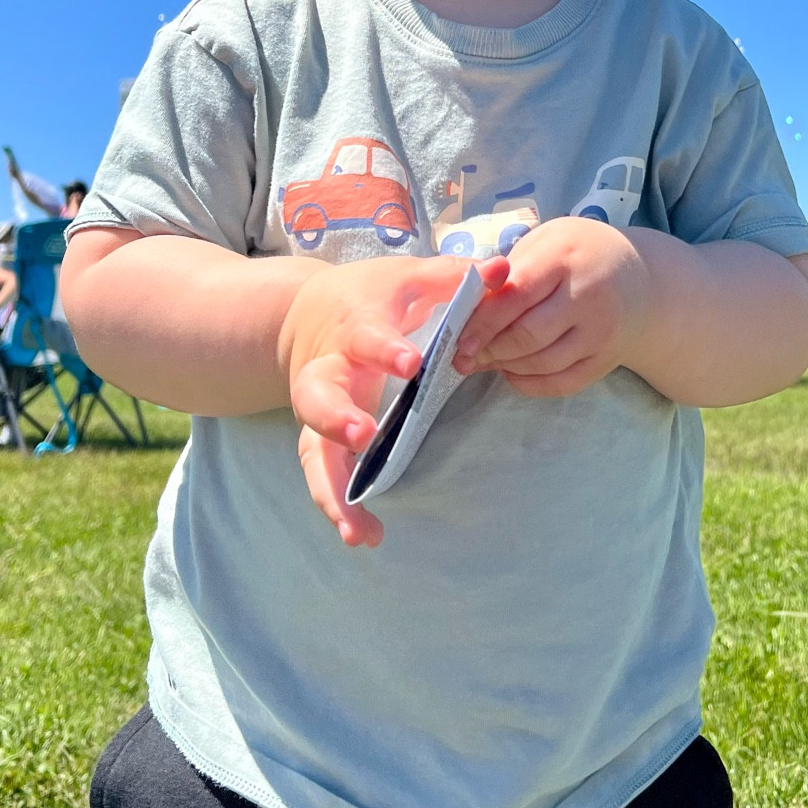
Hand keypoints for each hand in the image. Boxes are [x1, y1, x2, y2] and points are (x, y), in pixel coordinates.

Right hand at [283, 255, 506, 546]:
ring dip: (332, 487)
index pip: (367, 336)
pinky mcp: (318, 437)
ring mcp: (319, 408)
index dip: (386, 349)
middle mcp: (329, 370)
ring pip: (312, 449)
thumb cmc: (371, 296)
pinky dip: (337, 506)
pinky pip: (321, 475)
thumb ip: (453, 277)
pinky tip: (364, 537)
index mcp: (354, 326)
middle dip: (337, 416)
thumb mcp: (408, 277)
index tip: (412, 364)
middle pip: (319, 394)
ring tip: (358, 527)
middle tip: (364, 435)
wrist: (304, 313)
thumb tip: (503, 271)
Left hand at [453, 216, 650, 399]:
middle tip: (464, 356)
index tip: (458, 338)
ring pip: (542, 363)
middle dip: (489, 349)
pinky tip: (512, 371)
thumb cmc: (580, 254)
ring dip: (505, 366)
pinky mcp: (605, 360)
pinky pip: (561, 383)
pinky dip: (529, 383)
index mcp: (565, 257)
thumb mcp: (546, 241)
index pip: (517, 295)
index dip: (483, 320)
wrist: (642, 282)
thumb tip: (469, 307)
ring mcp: (600, 332)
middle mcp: (588, 296)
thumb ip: (511, 270)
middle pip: (528, 334)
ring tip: (484, 360)